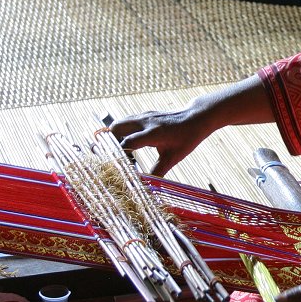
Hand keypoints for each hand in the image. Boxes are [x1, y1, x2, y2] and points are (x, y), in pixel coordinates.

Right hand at [108, 76, 274, 176]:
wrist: (195, 117)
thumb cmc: (186, 139)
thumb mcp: (173, 158)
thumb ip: (158, 172)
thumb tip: (145, 187)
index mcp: (152, 133)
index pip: (126, 142)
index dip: (115, 153)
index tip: (107, 164)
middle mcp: (145, 122)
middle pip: (116, 128)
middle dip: (108, 142)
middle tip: (105, 157)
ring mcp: (144, 116)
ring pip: (119, 122)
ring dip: (113, 135)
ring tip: (112, 151)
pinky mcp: (145, 114)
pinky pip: (126, 121)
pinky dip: (121, 130)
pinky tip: (124, 142)